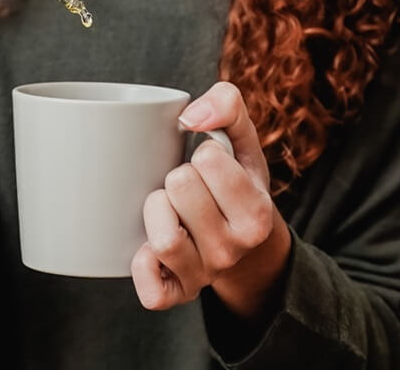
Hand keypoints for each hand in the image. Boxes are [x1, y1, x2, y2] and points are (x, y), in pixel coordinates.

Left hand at [133, 82, 292, 318]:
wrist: (242, 244)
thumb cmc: (235, 182)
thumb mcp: (243, 141)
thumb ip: (227, 105)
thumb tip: (190, 117)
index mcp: (257, 213)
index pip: (208, 159)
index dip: (204, 154)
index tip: (212, 167)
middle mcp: (234, 250)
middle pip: (180, 188)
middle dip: (178, 177)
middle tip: (189, 188)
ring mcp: (204, 276)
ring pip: (163, 238)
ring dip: (156, 211)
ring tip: (170, 209)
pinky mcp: (176, 295)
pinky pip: (151, 290)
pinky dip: (143, 265)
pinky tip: (151, 246)